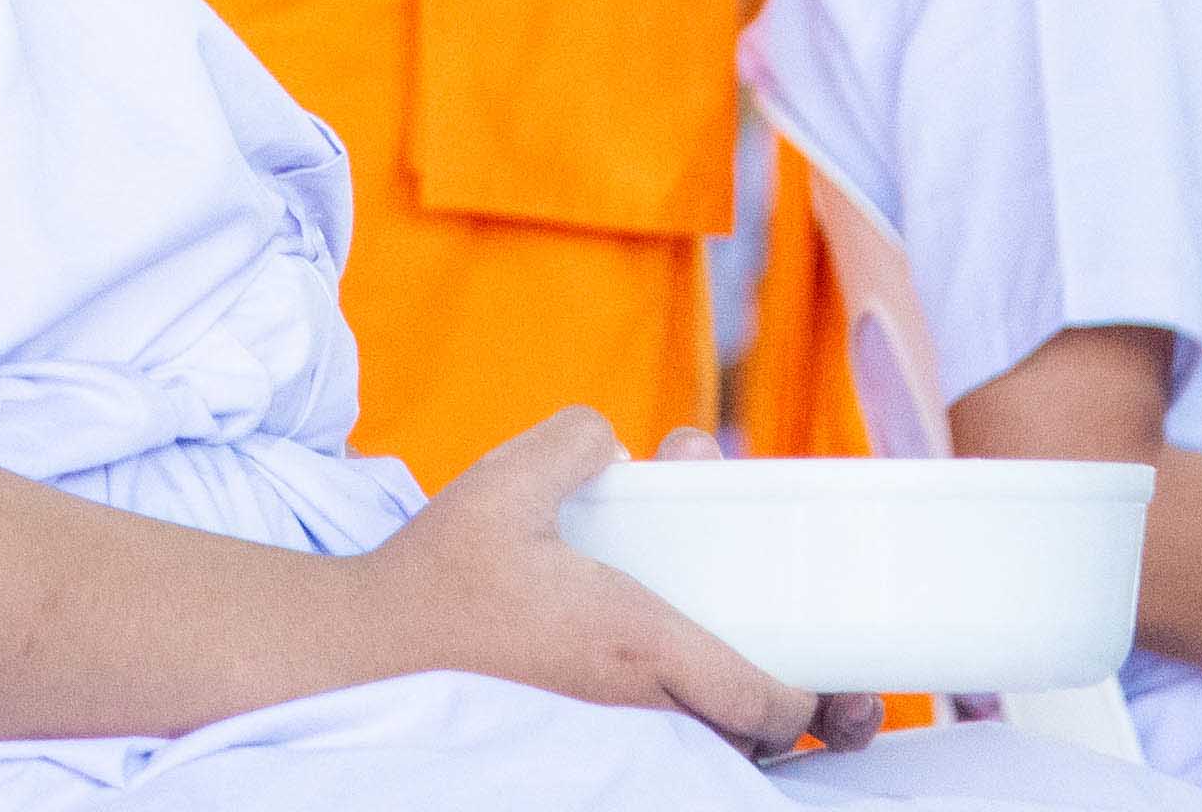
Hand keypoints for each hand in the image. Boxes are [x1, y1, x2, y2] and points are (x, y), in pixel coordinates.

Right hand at [350, 409, 828, 757]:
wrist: (364, 653)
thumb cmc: (437, 577)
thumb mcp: (503, 480)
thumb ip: (574, 442)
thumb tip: (620, 442)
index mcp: (635, 646)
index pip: (760, 704)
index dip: (806, 703)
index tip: (818, 679)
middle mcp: (632, 709)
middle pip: (750, 746)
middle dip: (803, 723)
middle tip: (836, 701)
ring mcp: (604, 737)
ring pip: (708, 759)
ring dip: (749, 733)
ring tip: (777, 701)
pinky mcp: (575, 744)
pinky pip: (661, 756)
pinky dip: (695, 736)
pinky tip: (697, 697)